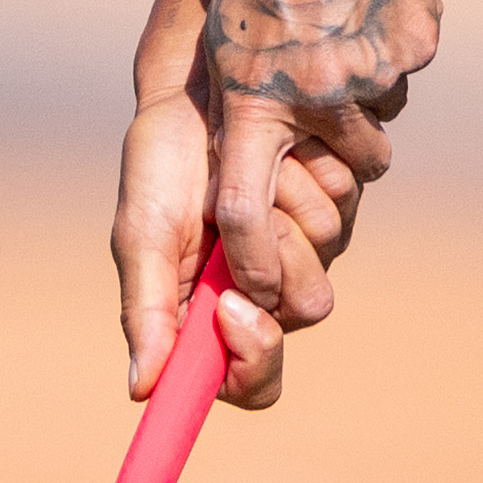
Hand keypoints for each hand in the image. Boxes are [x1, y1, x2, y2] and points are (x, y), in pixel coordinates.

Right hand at [116, 79, 367, 407]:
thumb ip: (146, 312)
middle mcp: (266, 293)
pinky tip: (274, 150)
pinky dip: (303, 175)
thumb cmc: (157, 167)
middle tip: (224, 211)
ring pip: (326, 254)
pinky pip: (341, 204)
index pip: (252, 382)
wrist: (194, 92)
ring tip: (240, 168)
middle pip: (304, 313)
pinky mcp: (332, 204)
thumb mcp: (142, 236)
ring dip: (281, 207)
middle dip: (270, 257)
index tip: (232, 312)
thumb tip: (141, 390)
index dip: (253, 360)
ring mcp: (305, 249)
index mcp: (214, 318)